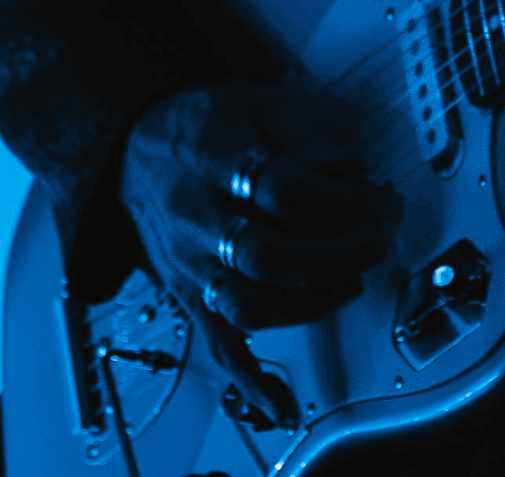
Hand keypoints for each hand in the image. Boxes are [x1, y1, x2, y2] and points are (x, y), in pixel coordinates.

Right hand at [118, 83, 401, 427]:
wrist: (126, 153)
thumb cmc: (197, 127)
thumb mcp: (250, 101)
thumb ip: (303, 131)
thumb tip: (351, 170)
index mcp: (210, 156)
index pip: (280, 187)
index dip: (339, 198)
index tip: (377, 198)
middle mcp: (195, 215)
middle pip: (267, 253)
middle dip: (336, 254)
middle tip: (376, 243)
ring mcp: (190, 262)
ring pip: (248, 303)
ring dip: (312, 302)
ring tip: (349, 282)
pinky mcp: (189, 296)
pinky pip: (218, 345)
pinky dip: (250, 380)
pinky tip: (281, 403)